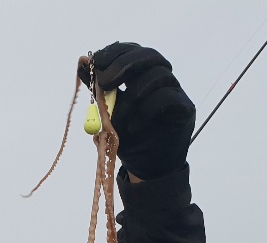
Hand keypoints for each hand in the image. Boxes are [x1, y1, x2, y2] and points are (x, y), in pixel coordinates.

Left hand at [79, 42, 195, 180]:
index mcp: (142, 74)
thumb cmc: (127, 137)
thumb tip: (82, 63)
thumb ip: (98, 90)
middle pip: (149, 56)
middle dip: (124, 65)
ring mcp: (175, 91)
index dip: (115, 52)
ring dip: (132, 95)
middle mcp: (161, 78)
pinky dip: (146, 112)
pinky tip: (133, 127)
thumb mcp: (107, 112)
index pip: (133, 51)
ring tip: (118, 119)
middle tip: (104, 82)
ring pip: (158, 75)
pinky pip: (167, 98)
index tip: (96, 62)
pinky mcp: (184, 108)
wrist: (146, 167)